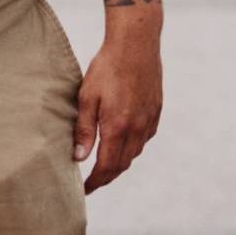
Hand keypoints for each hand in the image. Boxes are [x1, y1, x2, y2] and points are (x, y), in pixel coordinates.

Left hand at [74, 7, 163, 192]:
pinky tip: (123, 142)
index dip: (95, 182)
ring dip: (120, 162)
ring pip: (135, 152)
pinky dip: (133, 147)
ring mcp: (149, 119)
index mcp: (117, 126)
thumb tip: (79, 157)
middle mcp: (137, 127)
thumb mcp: (87, 97)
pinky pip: (145, 137)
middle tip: (93, 182)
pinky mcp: (156, 110)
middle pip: (123, 164)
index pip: (107, 166)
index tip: (84, 190)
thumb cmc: (107, 67)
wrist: (136, 44)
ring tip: (105, 164)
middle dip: (107, 176)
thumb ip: (83, 130)